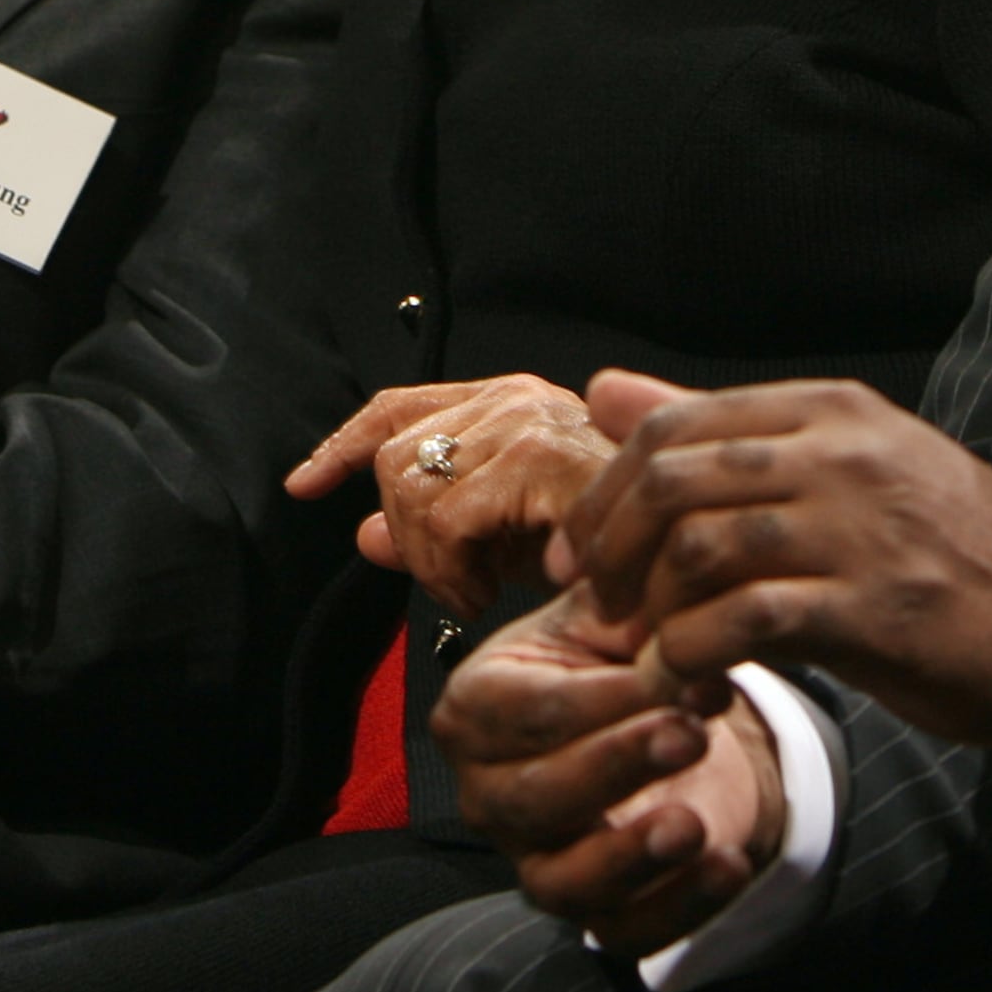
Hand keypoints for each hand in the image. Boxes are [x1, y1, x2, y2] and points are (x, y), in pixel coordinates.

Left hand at [288, 376, 616, 620]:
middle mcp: (516, 398)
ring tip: (476, 589)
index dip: (344, 444)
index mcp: (511, 403)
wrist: (685, 563)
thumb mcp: (509, 545)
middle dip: (405, 533)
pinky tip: (489, 594)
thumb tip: (364, 535)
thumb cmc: (612, 555)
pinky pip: (444, 520)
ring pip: (409, 487)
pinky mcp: (536, 457)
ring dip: (430, 560)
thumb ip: (435, 533)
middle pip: (394, 454)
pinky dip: (453, 572)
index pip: (400, 405)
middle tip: (453, 580)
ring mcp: (526, 421)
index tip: (306, 483)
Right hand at [435, 584, 780, 955]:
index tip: (683, 673)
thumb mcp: (620, 614)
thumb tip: (656, 570)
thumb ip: (630, 596)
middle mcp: (491, 791)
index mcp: (480, 705)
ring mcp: (538, 857)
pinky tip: (728, 865)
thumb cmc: (626, 654)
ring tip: (692, 824)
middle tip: (689, 732)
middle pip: (534, 796)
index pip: (526, 711)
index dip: (602, 699)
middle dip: (614, 766)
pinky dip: (677, 907)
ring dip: (628, 855)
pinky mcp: (594, 908)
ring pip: (561, 879)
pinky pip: (623, 930)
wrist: (674, 717)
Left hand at [558, 372, 991, 750]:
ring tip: (646, 657)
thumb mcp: (847, 467)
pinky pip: (744, 623)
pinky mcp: (876, 608)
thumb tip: (605, 392)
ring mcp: (859, 528)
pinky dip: (693, 658)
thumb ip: (724, 435)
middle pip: (671, 482)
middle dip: (610, 551)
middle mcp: (840, 454)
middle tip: (597, 607)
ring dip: (650, 615)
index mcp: (829, 412)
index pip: (674, 426)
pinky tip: (691, 688)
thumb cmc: (955, 547)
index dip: (606, 491)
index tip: (580, 551)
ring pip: (698, 550)